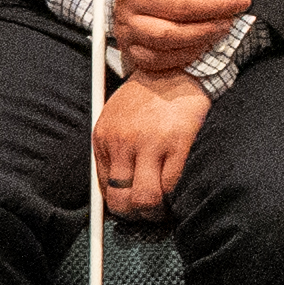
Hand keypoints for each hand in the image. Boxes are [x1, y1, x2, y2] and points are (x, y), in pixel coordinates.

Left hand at [91, 70, 212, 217]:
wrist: (176, 68)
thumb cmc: (149, 96)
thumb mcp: (118, 119)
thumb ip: (115, 151)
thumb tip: (117, 191)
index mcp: (104, 137)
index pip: (105, 190)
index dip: (120, 207)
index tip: (132, 209)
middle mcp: (123, 142)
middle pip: (122, 201)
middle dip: (136, 216)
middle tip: (148, 214)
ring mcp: (150, 143)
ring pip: (146, 200)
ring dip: (156, 212)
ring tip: (164, 207)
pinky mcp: (177, 142)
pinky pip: (172, 185)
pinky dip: (175, 196)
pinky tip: (179, 192)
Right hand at [108, 0, 257, 77]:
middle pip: (182, 6)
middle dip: (219, 7)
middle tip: (241, 3)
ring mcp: (128, 22)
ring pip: (169, 35)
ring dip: (205, 33)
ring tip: (226, 25)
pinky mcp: (130, 47)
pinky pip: (159, 58)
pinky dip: (187, 54)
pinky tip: (204, 42)